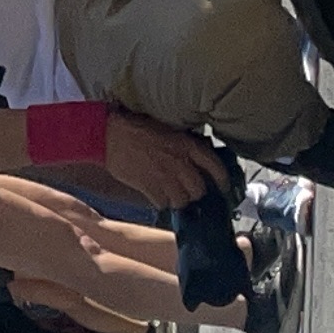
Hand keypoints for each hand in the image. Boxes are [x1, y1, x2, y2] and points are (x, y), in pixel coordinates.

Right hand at [101, 107, 233, 207]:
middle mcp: (180, 163)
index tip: (224, 188)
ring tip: (171, 194)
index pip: (215, 167)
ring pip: (182, 201)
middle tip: (189, 191)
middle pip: (199, 190)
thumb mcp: (168, 131)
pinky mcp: (149, 188)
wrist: (110, 134)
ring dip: (178, 200)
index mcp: (187, 145)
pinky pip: (163, 204)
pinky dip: (161, 202)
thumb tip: (197, 162)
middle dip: (195, 193)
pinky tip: (156, 195)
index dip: (223, 181)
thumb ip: (184, 147)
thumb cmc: (137, 129)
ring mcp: (165, 177)